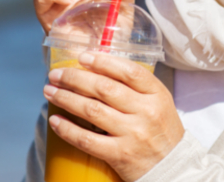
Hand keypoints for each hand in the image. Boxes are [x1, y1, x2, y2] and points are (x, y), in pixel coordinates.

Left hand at [44, 52, 183, 181]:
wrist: (173, 167)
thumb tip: (101, 69)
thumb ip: (137, 87)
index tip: (83, 56)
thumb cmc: (161, 130)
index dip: (103, 62)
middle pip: (105, 88)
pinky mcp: (120, 155)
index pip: (129, 71)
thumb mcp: (159, 103)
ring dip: (66, 98)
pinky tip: (55, 120)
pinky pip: (87, 139)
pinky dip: (68, 129)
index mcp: (157, 94)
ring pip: (92, 110)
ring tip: (50, 91)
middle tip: (56, 74)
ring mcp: (133, 133)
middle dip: (75, 78)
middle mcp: (146, 111)